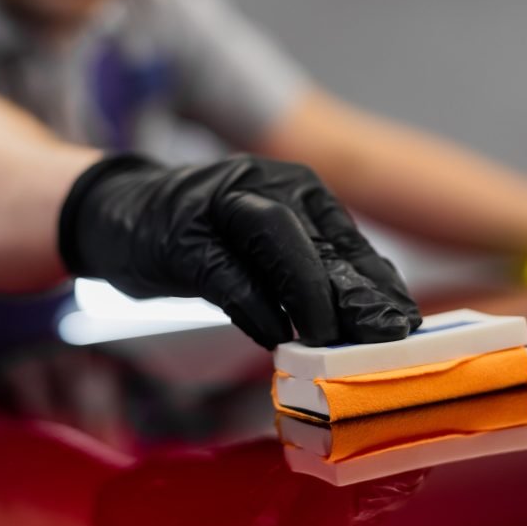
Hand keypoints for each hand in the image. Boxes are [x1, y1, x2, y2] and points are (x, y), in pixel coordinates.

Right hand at [59, 154, 421, 348]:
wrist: (121, 213)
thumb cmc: (205, 237)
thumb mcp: (266, 249)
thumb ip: (313, 272)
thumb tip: (371, 313)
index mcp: (296, 190)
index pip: (348, 240)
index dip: (378, 285)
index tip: (405, 324)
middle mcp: (264, 186)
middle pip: (320, 239)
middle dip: (356, 292)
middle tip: (385, 336)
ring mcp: (218, 206)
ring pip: (277, 238)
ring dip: (307, 292)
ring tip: (329, 339)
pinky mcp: (180, 235)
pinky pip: (224, 271)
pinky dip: (253, 306)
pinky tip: (273, 336)